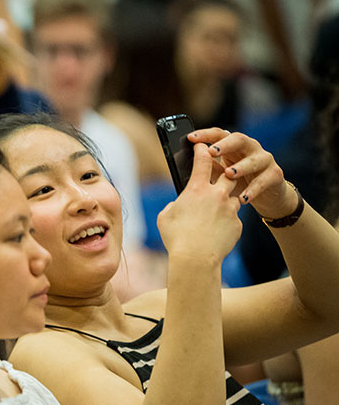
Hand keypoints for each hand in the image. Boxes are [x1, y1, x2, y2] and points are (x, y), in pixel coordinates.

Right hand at [157, 142, 241, 262]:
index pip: (203, 160)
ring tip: (218, 207)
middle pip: (227, 173)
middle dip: (224, 171)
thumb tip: (179, 205)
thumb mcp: (165, 217)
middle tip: (219, 173)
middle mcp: (216, 195)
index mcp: (196, 189)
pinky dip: (227, 220)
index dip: (202, 150)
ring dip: (227, 197)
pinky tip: (218, 230)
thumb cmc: (176, 238)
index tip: (202, 145)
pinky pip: (235, 217)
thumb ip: (174, 205)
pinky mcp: (237, 224)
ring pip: (234, 195)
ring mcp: (230, 209)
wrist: (196, 259)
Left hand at [189, 128, 296, 219]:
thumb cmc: (238, 183)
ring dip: (241, 166)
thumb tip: (182, 165)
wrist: (266, 197)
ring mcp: (265, 159)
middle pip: (239, 139)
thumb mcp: (220, 175)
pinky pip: (264, 180)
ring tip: (229, 174)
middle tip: (211, 152)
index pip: (219, 134)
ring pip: (254, 159)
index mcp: (233, 145)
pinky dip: (253, 189)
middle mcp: (250, 148)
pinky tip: (242, 198)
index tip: (190, 138)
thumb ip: (207, 168)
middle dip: (224, 144)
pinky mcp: (275, 174)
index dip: (205, 134)